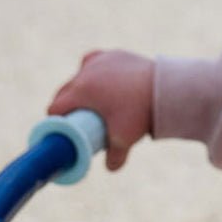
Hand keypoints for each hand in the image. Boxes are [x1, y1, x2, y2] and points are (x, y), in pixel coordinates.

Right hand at [48, 48, 154, 170]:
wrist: (166, 88)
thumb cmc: (141, 112)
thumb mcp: (124, 138)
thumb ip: (115, 158)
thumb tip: (111, 167)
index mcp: (81, 90)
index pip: (55, 108)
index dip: (56, 122)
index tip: (63, 131)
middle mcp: (86, 72)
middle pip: (64, 91)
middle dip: (66, 106)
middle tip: (76, 121)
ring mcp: (100, 60)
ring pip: (79, 76)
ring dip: (78, 88)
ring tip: (89, 103)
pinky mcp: (114, 55)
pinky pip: (95, 62)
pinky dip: (93, 72)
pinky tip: (97, 78)